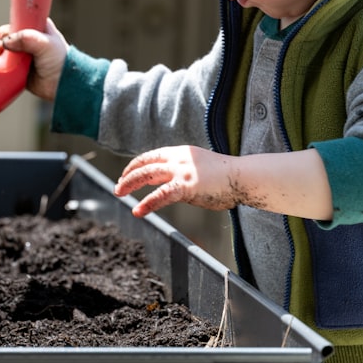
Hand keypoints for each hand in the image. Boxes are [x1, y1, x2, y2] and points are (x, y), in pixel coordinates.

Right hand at [0, 17, 67, 100]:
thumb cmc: (59, 61)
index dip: (11, 25)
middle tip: (2, 45)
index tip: (6, 32)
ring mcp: (24, 55)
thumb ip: (26, 38)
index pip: (21, 21)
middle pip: (9, 35)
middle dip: (2, 39)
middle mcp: (30, 41)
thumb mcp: (45, 44)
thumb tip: (6, 41)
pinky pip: (5, 64)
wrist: (62, 84)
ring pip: (5, 49)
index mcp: (38, 29)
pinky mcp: (18, 69)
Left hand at [114, 146, 241, 217]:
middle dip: (129, 175)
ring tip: (118, 193)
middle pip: (146, 164)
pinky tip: (138, 210)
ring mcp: (182, 170)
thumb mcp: (201, 170)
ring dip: (130, 183)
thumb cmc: (227, 178)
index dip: (137, 164)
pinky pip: (161, 195)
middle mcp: (179, 158)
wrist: (244, 176)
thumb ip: (185, 176)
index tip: (127, 173)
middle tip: (118, 186)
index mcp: (182, 152)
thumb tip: (173, 190)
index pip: (153, 156)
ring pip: (148, 174)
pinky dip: (147, 202)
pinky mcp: (186, 186)